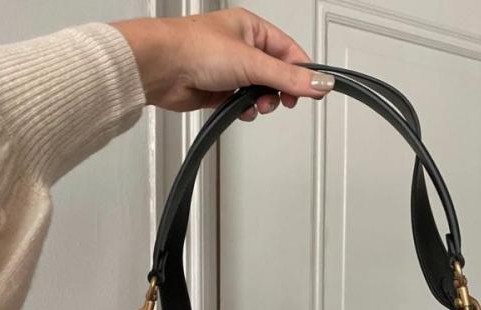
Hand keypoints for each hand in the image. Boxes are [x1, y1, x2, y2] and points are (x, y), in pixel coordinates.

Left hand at [111, 8, 333, 120]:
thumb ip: (289, 78)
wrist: (161, 68)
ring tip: (255, 103)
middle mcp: (241, 48)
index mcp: (252, 29)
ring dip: (261, 102)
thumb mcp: (253, 63)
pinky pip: (241, 103)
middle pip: (276, 74)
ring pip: (259, 91)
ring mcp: (229, 70)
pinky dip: (244, 110)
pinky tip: (239, 109)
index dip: (303, 72)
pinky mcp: (217, 90)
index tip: (315, 90)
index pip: (289, 52)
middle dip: (279, 91)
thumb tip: (319, 82)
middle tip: (282, 101)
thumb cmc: (195, 49)